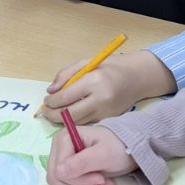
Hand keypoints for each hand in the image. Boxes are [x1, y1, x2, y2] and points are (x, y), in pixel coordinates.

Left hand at [42, 51, 175, 124]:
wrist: (138, 77)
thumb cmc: (111, 66)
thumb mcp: (87, 62)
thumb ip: (66, 74)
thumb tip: (50, 91)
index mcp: (94, 81)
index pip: (66, 97)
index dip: (51, 102)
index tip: (46, 100)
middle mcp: (100, 99)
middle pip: (70, 114)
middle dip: (53, 115)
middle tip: (46, 112)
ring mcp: (106, 111)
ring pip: (77, 122)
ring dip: (62, 120)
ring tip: (55, 113)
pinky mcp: (109, 119)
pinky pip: (87, 122)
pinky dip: (76, 120)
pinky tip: (71, 114)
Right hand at [46, 123, 135, 184]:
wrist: (126, 150)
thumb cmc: (117, 147)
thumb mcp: (104, 154)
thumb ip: (82, 163)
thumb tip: (59, 173)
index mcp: (64, 139)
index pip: (59, 169)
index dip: (79, 179)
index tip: (101, 179)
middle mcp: (58, 149)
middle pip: (57, 178)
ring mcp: (61, 161)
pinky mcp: (67, 172)